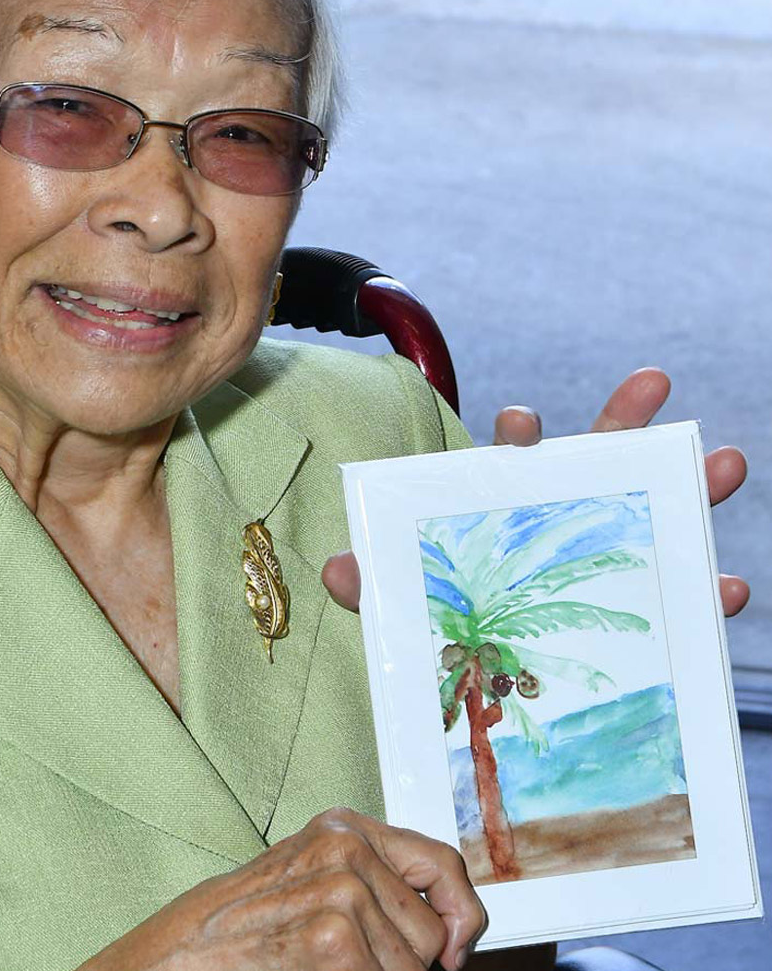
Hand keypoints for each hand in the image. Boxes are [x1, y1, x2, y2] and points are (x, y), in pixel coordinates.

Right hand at [80, 807, 485, 970]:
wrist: (182, 952)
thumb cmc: (243, 925)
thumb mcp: (313, 879)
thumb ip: (372, 881)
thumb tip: (452, 924)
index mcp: (344, 827)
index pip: (441, 863)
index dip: (460, 914)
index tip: (453, 949)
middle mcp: (346, 845)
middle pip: (431, 928)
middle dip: (406, 962)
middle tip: (353, 963)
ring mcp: (340, 886)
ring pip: (414, 966)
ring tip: (323, 967)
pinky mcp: (332, 935)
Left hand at [323, 368, 747, 615]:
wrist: (475, 682)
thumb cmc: (438, 622)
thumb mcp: (402, 605)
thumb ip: (373, 586)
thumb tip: (338, 570)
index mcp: (501, 506)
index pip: (506, 458)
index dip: (514, 436)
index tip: (520, 426)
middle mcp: (556, 519)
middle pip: (593, 457)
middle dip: (621, 420)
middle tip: (651, 383)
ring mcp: (601, 556)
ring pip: (652, 510)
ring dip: (689, 485)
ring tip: (726, 461)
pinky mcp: (635, 605)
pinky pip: (676, 591)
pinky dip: (702, 588)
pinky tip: (725, 589)